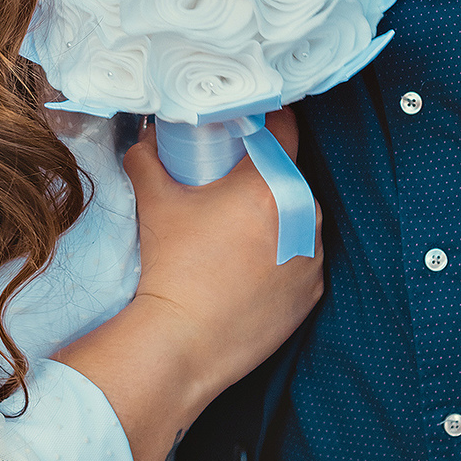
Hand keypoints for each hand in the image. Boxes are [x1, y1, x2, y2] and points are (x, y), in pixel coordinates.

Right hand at [126, 107, 320, 406]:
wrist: (183, 342)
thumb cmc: (172, 268)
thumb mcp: (154, 201)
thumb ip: (147, 157)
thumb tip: (147, 136)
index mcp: (271, 185)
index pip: (285, 127)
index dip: (265, 118)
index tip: (246, 123)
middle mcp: (303, 216)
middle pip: (290, 173)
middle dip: (265, 170)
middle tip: (231, 178)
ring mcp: (312, 256)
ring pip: (300, 214)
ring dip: (278, 211)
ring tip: (240, 224)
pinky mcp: (313, 290)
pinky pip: (303, 255)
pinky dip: (283, 251)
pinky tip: (252, 261)